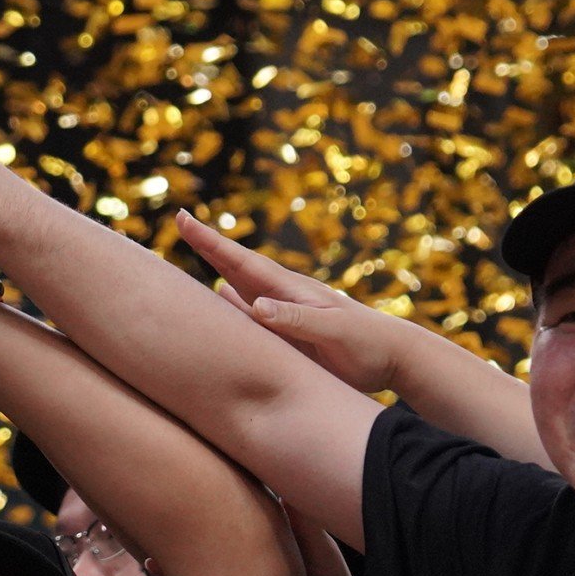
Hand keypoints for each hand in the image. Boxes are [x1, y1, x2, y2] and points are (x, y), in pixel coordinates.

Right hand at [173, 214, 408, 395]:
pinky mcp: (289, 333)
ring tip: (195, 254)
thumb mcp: (333, 331)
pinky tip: (221, 298)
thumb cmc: (366, 343)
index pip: (241, 261)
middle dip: (208, 245)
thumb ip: (296, 319)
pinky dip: (232, 304)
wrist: (393, 356)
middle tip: (181, 220)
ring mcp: (284, 313)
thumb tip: (254, 305)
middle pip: (236, 266)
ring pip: (241, 287)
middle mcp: (282, 296)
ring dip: (216, 270)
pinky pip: (252, 314)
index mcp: (290, 290)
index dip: (211, 242)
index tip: (184, 219)